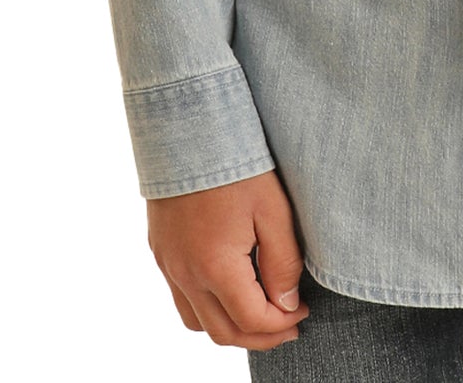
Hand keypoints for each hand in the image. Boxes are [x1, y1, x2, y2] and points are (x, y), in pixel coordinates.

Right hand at [146, 169, 311, 351]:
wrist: (186, 124)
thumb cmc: (235, 162)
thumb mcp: (273, 208)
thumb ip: (283, 262)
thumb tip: (286, 304)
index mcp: (214, 266)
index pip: (251, 320)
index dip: (282, 324)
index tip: (303, 311)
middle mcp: (185, 273)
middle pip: (223, 333)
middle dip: (259, 337)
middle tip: (288, 325)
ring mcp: (167, 264)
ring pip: (196, 323)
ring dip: (230, 327)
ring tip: (259, 313)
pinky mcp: (160, 250)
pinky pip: (181, 298)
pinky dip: (207, 307)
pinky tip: (229, 289)